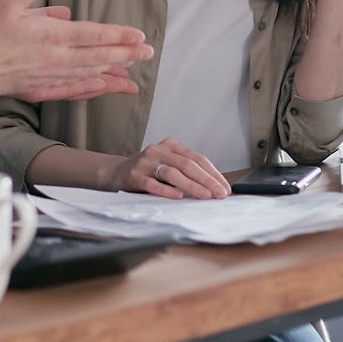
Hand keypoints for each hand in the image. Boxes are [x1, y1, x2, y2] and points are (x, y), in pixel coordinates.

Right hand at [0, 0, 154, 101]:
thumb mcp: (9, 0)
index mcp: (52, 35)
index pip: (94, 35)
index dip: (119, 35)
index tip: (139, 35)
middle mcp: (57, 58)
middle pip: (99, 57)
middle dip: (126, 54)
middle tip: (148, 53)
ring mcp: (51, 76)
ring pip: (90, 75)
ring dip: (114, 72)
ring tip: (133, 71)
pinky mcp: (41, 88)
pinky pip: (73, 91)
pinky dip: (92, 89)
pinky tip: (102, 88)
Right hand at [111, 137, 229, 199]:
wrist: (117, 173)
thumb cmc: (150, 171)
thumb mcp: (169, 165)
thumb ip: (187, 172)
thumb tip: (215, 188)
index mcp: (171, 145)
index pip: (197, 158)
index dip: (213, 173)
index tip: (225, 187)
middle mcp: (158, 150)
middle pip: (187, 165)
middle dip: (207, 180)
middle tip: (220, 194)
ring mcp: (145, 162)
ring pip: (172, 173)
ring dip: (192, 186)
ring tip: (205, 196)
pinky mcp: (134, 175)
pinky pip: (153, 184)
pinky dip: (167, 190)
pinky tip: (178, 196)